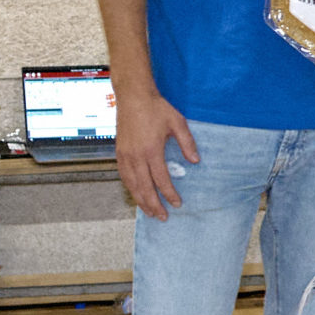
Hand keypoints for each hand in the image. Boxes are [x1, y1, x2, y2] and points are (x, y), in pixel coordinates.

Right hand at [115, 89, 199, 219]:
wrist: (133, 96)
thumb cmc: (156, 108)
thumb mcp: (177, 122)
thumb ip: (187, 142)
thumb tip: (195, 161)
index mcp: (151, 150)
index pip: (161, 179)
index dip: (169, 194)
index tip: (177, 204)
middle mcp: (136, 156)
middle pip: (144, 187)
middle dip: (154, 204)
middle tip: (163, 217)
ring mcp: (125, 155)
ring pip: (132, 185)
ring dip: (141, 200)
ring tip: (150, 212)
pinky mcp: (119, 153)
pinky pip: (124, 176)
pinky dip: (131, 189)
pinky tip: (137, 195)